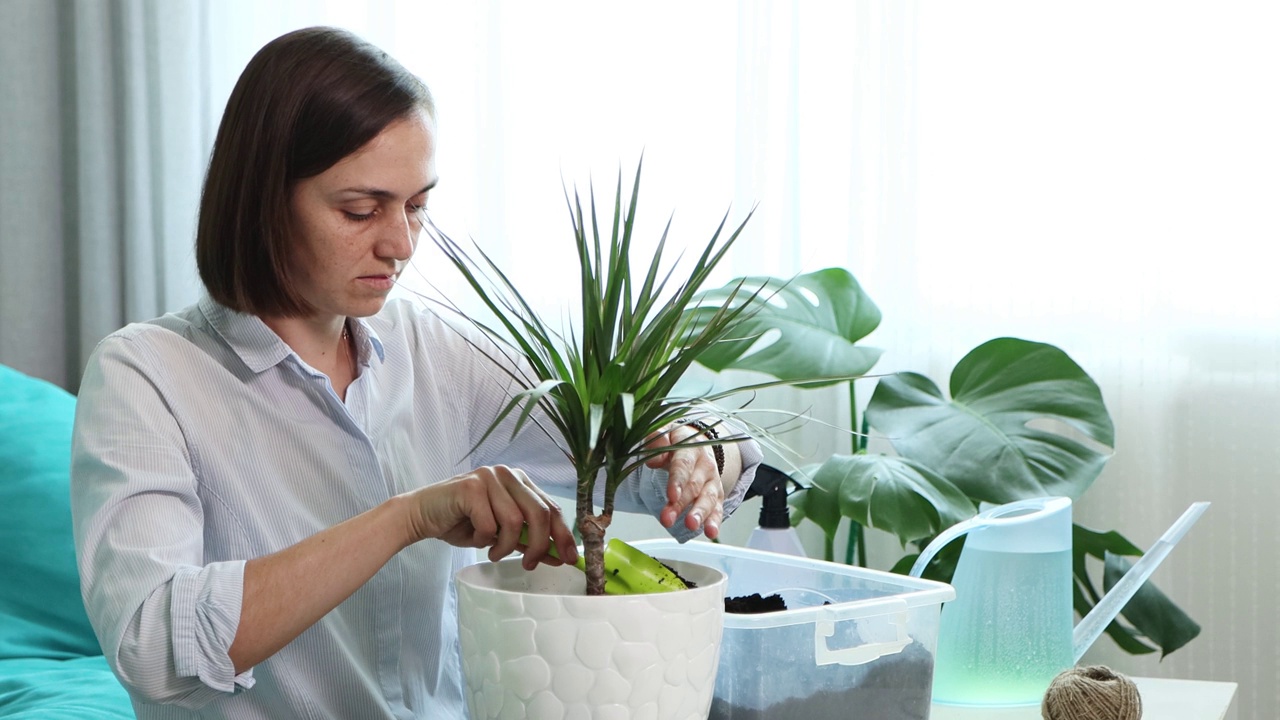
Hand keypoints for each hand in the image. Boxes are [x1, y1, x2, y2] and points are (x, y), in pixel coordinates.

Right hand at [403, 465, 577, 568]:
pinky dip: (484, 540)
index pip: (551, 507)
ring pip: (516, 521)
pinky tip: (476, 539)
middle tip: (529, 564)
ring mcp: (489, 477)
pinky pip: (490, 525)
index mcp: (520, 481)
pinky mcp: (471, 487)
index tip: (570, 559)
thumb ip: (528, 539)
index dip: (564, 535)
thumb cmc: (463, 522)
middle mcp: (507, 474)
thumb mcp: (502, 533)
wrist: (423, 515)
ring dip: (506, 546)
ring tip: (493, 552)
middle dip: (540, 545)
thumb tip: (560, 556)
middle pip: (540, 513)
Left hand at [645, 424, 724, 538]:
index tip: (671, 495)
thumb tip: (653, 459)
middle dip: (681, 503)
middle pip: (694, 486)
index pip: (684, 465)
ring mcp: (712, 481)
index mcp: (691, 448)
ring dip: (700, 514)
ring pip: (708, 498)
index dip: (677, 480)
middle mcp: (706, 465)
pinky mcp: (716, 495)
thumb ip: (656, 442)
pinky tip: (710, 532)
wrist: (695, 444)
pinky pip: (717, 509)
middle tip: (667, 519)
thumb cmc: (674, 442)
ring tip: (691, 526)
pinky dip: (715, 521)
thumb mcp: (663, 435)